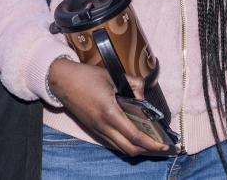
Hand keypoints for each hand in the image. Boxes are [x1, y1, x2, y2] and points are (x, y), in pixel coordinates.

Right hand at [47, 58, 169, 155]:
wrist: (61, 80)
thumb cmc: (86, 76)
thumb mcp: (112, 75)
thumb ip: (133, 84)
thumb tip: (144, 97)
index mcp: (109, 113)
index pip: (134, 136)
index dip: (152, 143)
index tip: (164, 145)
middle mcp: (103, 126)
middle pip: (129, 148)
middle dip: (148, 151)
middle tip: (162, 147)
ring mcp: (97, 129)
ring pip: (120, 148)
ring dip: (137, 149)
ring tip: (151, 143)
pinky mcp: (93, 128)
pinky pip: (112, 142)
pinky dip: (126, 143)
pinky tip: (134, 137)